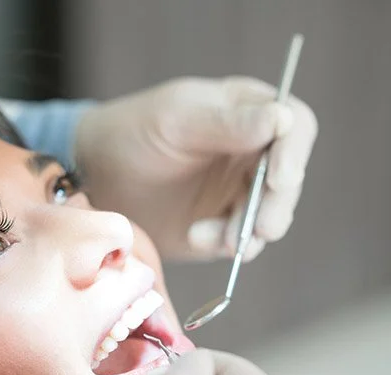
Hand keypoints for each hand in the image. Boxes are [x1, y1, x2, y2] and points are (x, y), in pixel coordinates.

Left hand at [75, 76, 317, 261]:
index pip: (294, 127)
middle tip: (260, 229)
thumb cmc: (133, 133)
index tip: (280, 179)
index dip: (294, 153)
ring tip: (216, 238)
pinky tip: (197, 237)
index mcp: (248, 112)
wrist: (96, 179)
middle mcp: (253, 153)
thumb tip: (282, 119)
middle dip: (276, 206)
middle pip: (289, 180)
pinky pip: (241, 241)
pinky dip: (225, 245)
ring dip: (250, 231)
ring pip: (270, 216)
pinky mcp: (223, 226)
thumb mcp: (177, 121)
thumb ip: (228, 123)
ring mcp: (240, 192)